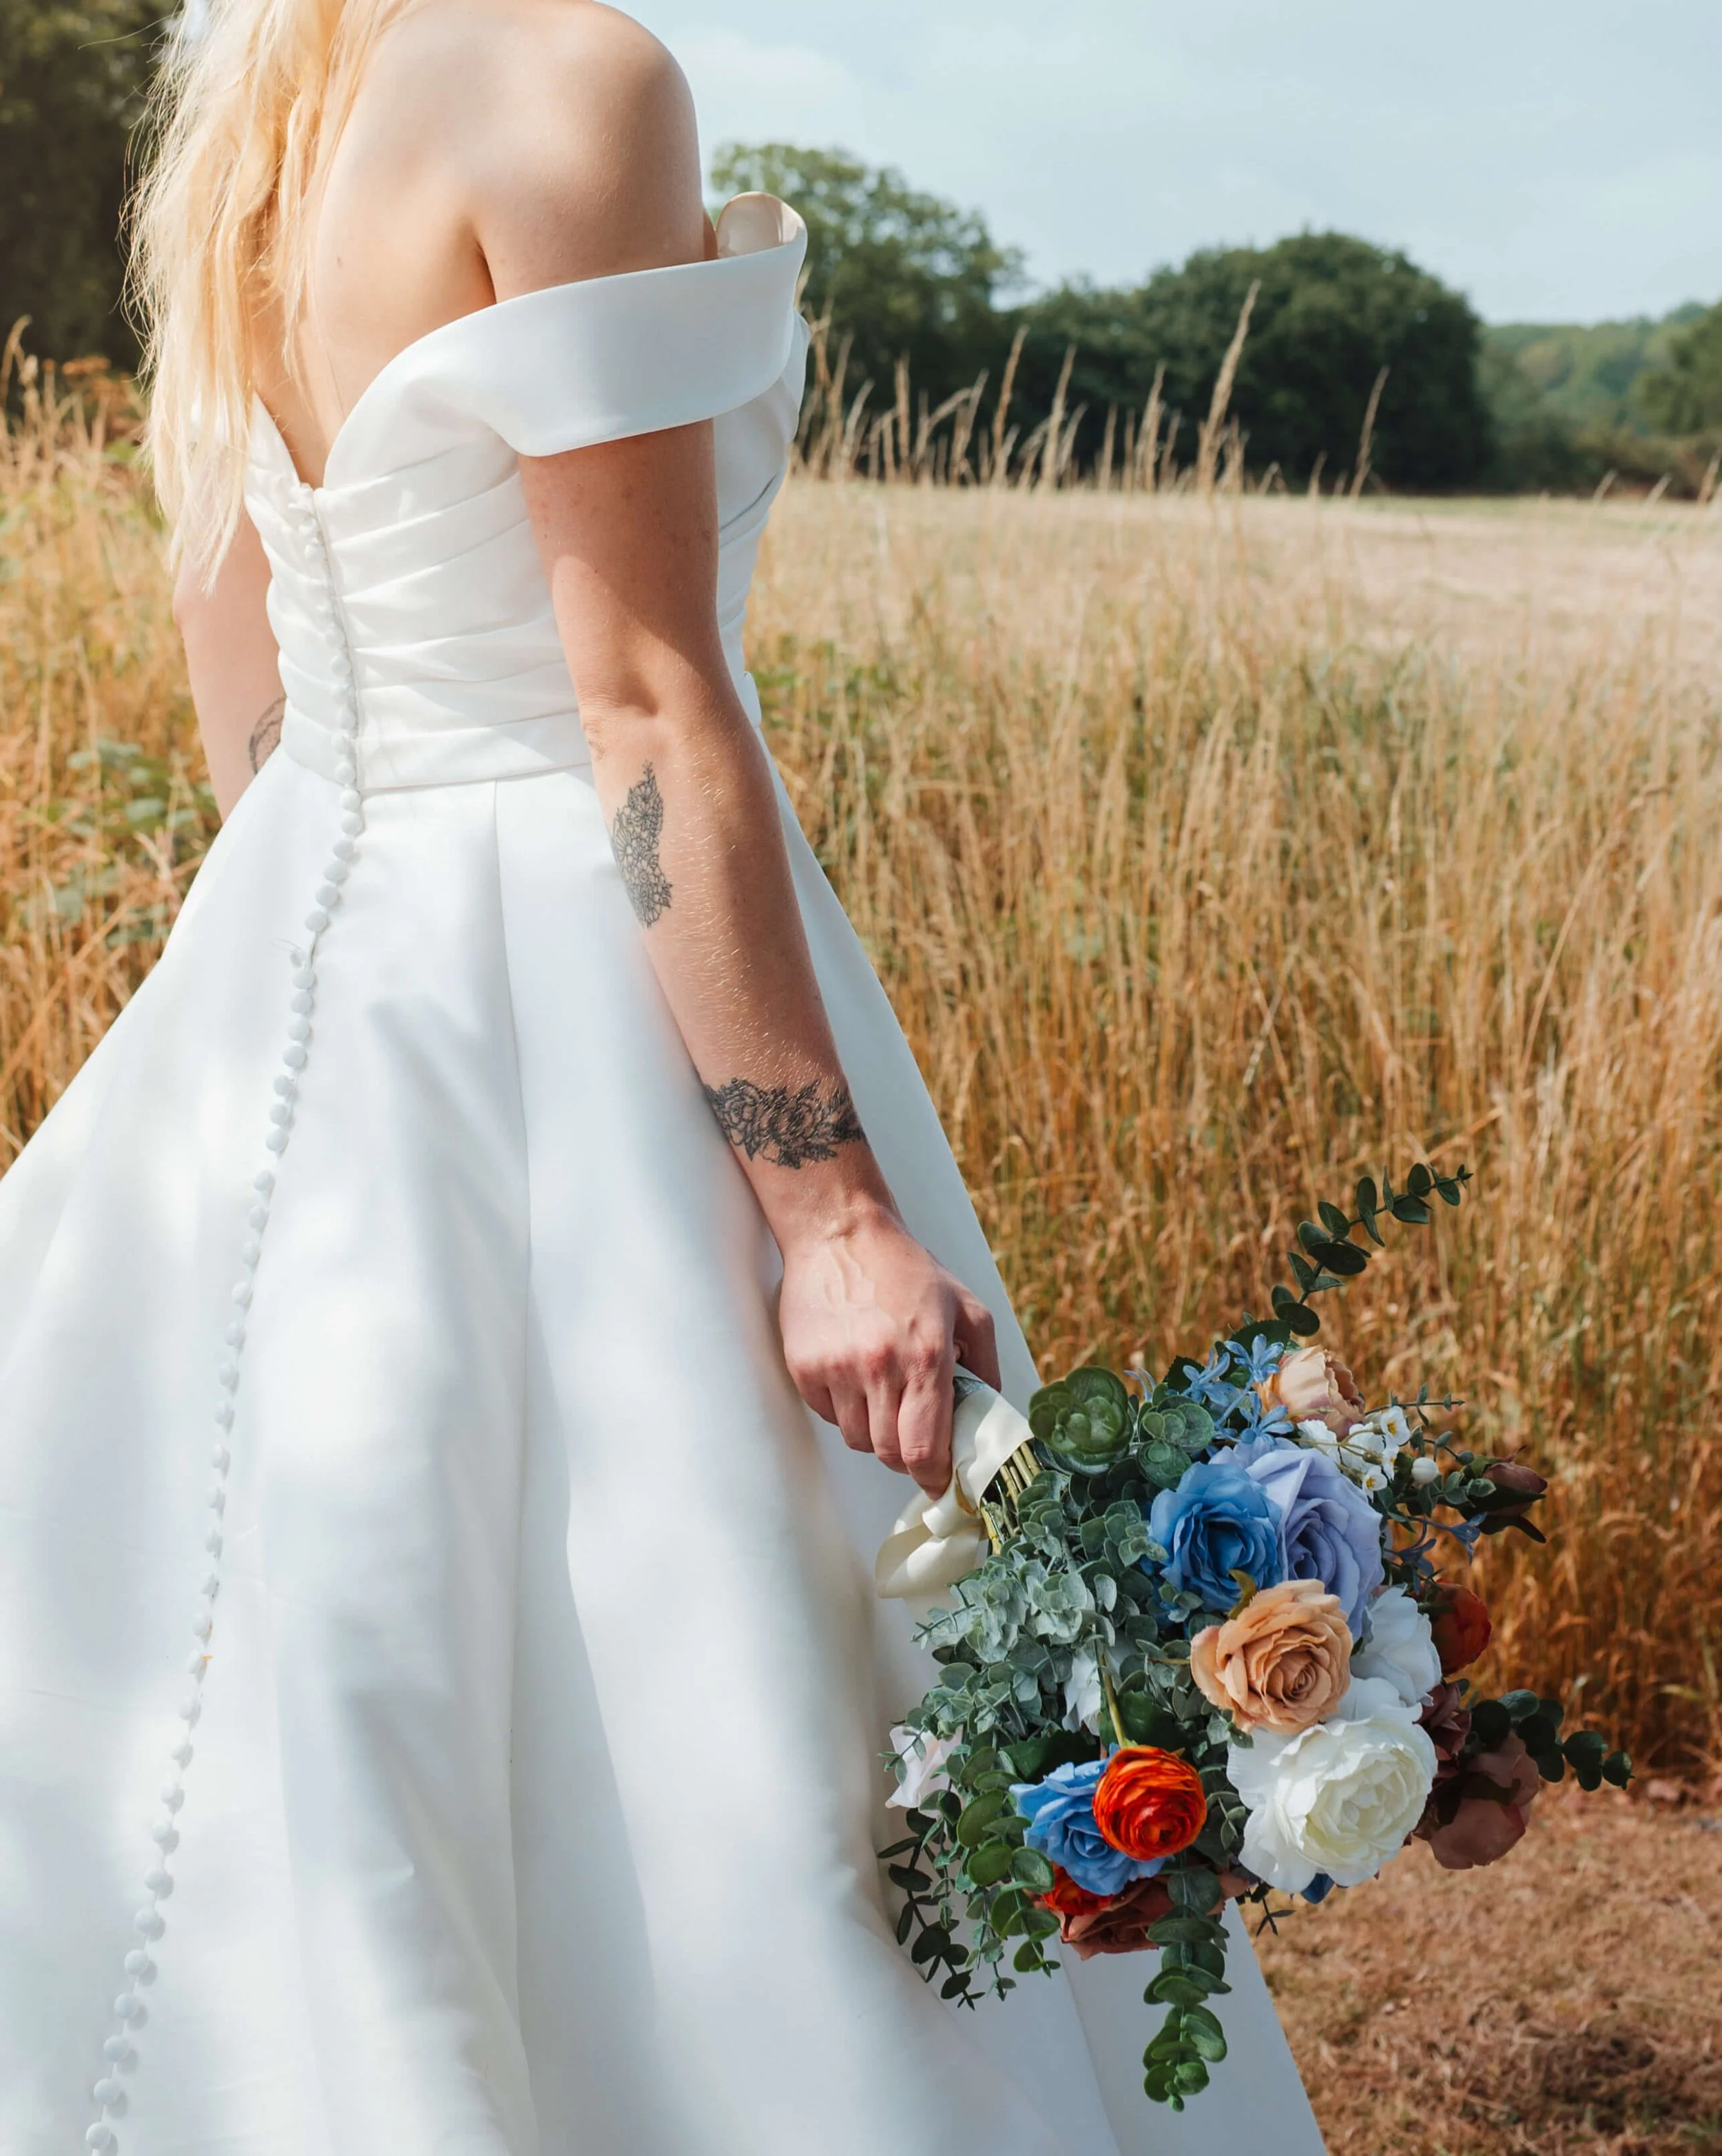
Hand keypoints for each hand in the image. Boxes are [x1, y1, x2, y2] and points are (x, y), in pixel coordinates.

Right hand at [777, 1200, 1001, 1495]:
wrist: (839, 1233)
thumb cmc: (905, 1269)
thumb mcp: (966, 1308)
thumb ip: (985, 1366)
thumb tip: (987, 1417)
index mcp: (925, 1355)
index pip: (923, 1448)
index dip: (933, 1475)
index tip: (938, 1481)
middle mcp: (879, 1366)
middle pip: (889, 1453)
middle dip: (906, 1454)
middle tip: (913, 1432)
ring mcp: (836, 1369)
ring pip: (857, 1439)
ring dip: (874, 1429)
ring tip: (882, 1389)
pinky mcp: (804, 1368)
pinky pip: (828, 1416)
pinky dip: (845, 1408)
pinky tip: (854, 1373)